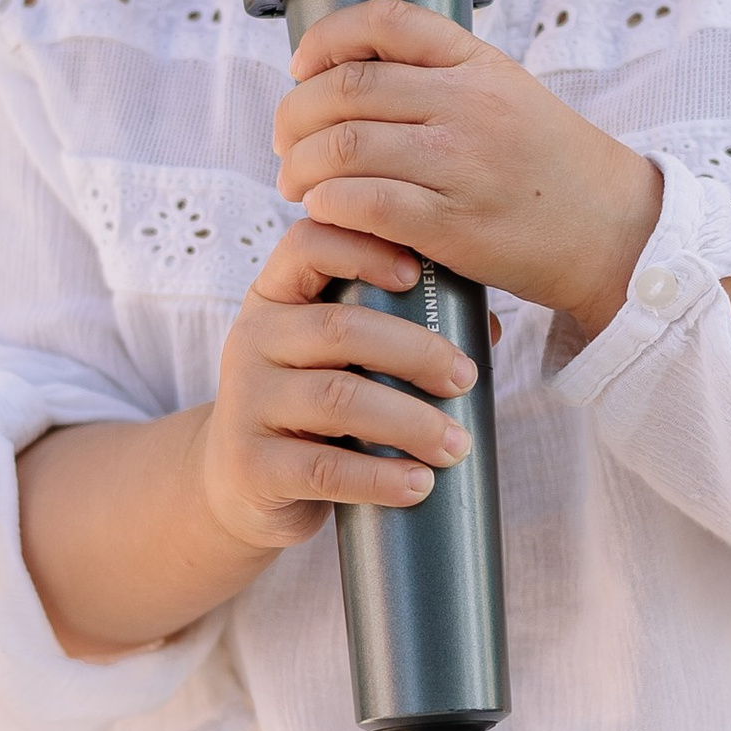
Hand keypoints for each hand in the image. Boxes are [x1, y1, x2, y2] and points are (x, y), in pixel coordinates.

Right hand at [197, 212, 484, 555]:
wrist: (244, 484)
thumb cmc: (312, 405)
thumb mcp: (337, 357)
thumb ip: (394, 328)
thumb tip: (486, 326)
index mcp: (276, 298)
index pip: (307, 245)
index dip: (363, 248)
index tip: (416, 271)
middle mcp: (251, 339)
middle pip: (340, 328)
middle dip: (416, 351)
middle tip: (466, 379)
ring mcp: (246, 403)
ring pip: (339, 399)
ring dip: (411, 421)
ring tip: (456, 444)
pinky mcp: (252, 465)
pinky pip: (325, 469)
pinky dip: (380, 477)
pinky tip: (419, 484)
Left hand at [275, 0, 663, 343]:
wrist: (614, 230)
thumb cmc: (553, 166)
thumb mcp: (510, 93)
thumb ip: (445, 77)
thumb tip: (356, 73)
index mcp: (478, 65)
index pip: (385, 20)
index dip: (326, 37)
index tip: (302, 66)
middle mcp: (467, 105)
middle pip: (346, 87)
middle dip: (295, 114)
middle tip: (285, 139)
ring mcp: (460, 164)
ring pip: (344, 146)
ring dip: (300, 166)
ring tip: (295, 182)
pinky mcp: (453, 224)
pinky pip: (366, 203)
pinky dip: (328, 204)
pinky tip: (323, 210)